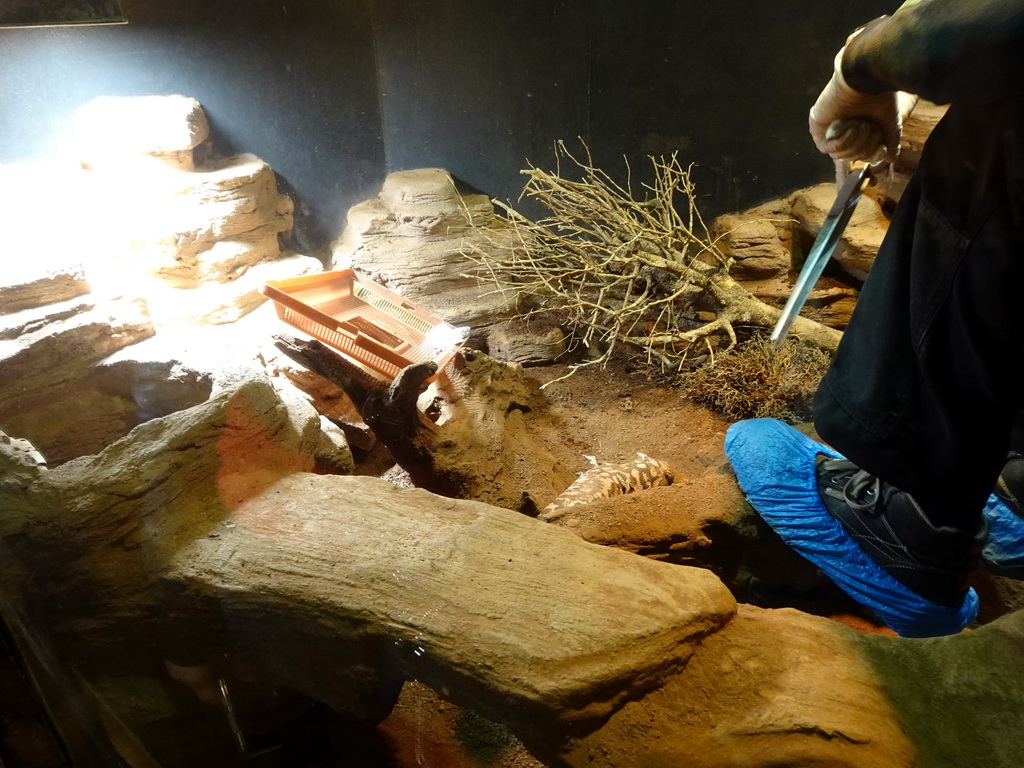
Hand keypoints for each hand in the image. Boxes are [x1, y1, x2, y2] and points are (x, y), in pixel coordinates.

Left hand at [808, 46, 916, 163]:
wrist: (868, 79)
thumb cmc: (880, 96)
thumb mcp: (889, 123)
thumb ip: (890, 140)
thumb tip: (891, 158)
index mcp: (858, 128)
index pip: (861, 156)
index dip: (872, 155)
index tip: (881, 148)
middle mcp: (842, 129)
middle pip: (850, 158)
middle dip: (864, 147)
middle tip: (870, 128)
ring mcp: (828, 128)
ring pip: (839, 156)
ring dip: (856, 143)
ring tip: (862, 125)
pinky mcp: (817, 126)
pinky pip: (827, 148)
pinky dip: (843, 141)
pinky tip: (851, 127)